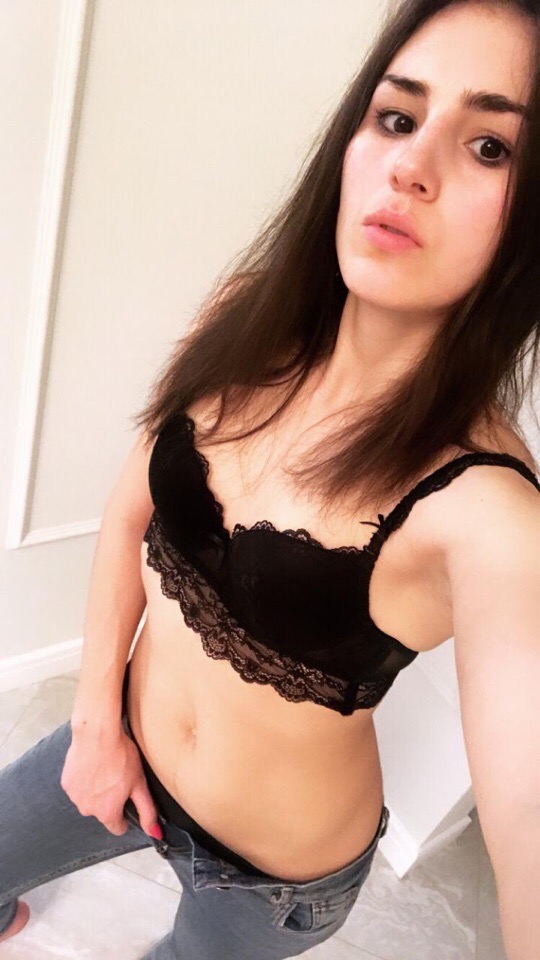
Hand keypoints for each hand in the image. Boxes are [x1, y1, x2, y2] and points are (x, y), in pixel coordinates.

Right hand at [61, 723, 160, 837]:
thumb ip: (147, 811)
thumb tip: (154, 833)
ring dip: (96, 790)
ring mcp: (74, 797)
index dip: (125, 816)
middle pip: (103, 812)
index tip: (127, 799)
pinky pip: (78, 787)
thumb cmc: (121, 756)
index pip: (117, 828)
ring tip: (105, 769)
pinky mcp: (66, 782)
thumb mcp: (139, 784)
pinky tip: (93, 765)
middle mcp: (87, 810)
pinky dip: (85, 780)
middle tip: (118, 777)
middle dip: (110, 800)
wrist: (97, 734)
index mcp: (106, 813)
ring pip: (89, 799)